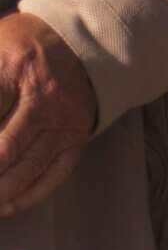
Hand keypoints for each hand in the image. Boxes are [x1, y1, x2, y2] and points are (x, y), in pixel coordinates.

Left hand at [0, 10, 99, 215]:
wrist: (78, 42)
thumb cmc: (16, 46)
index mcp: (11, 69)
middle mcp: (41, 98)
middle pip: (2, 148)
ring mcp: (62, 122)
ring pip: (26, 167)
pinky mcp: (76, 139)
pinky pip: (54, 176)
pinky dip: (28, 196)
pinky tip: (5, 207)